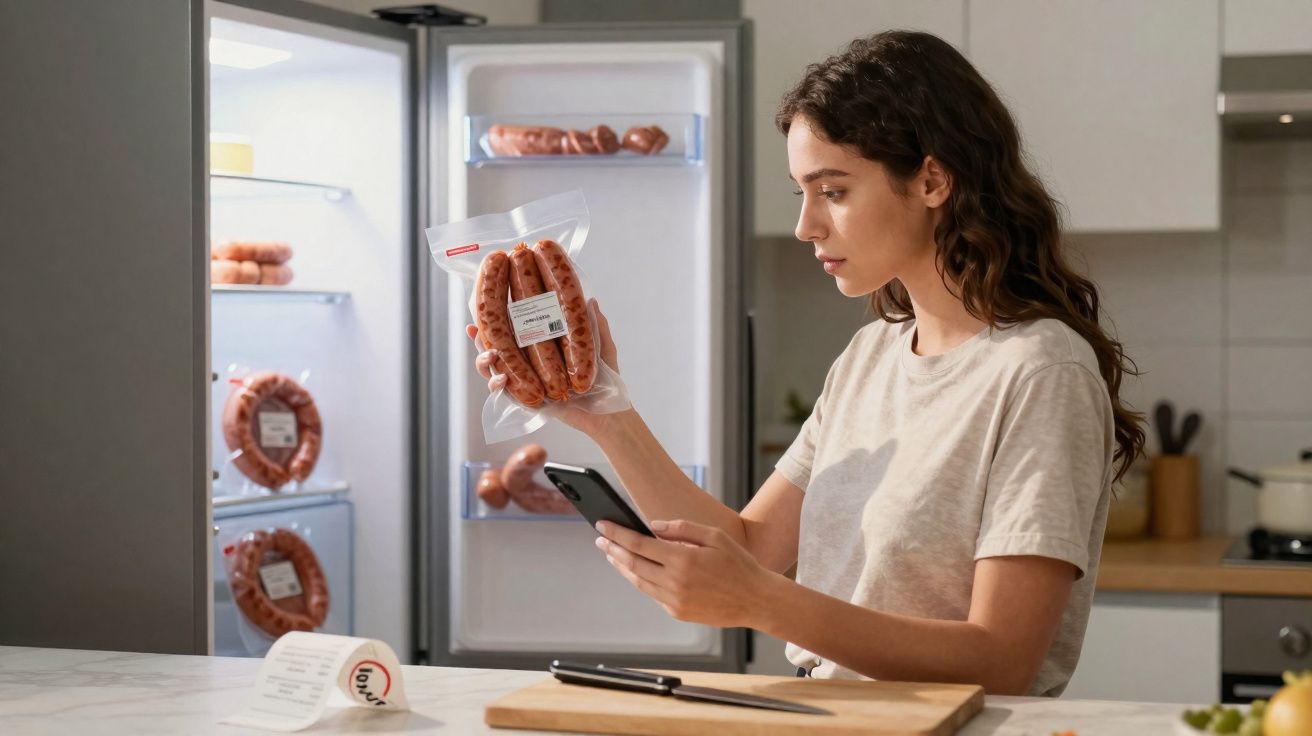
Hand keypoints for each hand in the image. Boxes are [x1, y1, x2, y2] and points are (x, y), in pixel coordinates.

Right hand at [466, 298, 619, 435]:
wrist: (609, 413)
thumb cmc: (606, 380)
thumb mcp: (601, 346)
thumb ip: (595, 324)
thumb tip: (590, 298)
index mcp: (542, 346)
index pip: (515, 328)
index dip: (497, 317)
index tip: (484, 303)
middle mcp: (530, 362)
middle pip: (497, 347)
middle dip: (480, 338)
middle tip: (474, 329)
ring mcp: (526, 381)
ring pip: (494, 369)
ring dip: (484, 361)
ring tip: (488, 356)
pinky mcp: (526, 400)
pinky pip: (504, 393)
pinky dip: (497, 384)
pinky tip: (501, 378)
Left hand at [594, 519, 776, 628]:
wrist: (755, 600)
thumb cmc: (738, 564)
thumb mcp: (714, 536)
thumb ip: (681, 528)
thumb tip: (652, 526)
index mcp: (682, 559)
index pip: (639, 544)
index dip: (617, 534)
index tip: (602, 526)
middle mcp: (674, 582)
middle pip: (632, 563)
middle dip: (613, 549)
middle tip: (600, 539)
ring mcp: (674, 600)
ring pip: (638, 581)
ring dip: (622, 566)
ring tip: (612, 554)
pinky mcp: (677, 612)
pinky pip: (652, 593)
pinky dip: (640, 580)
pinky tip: (636, 570)